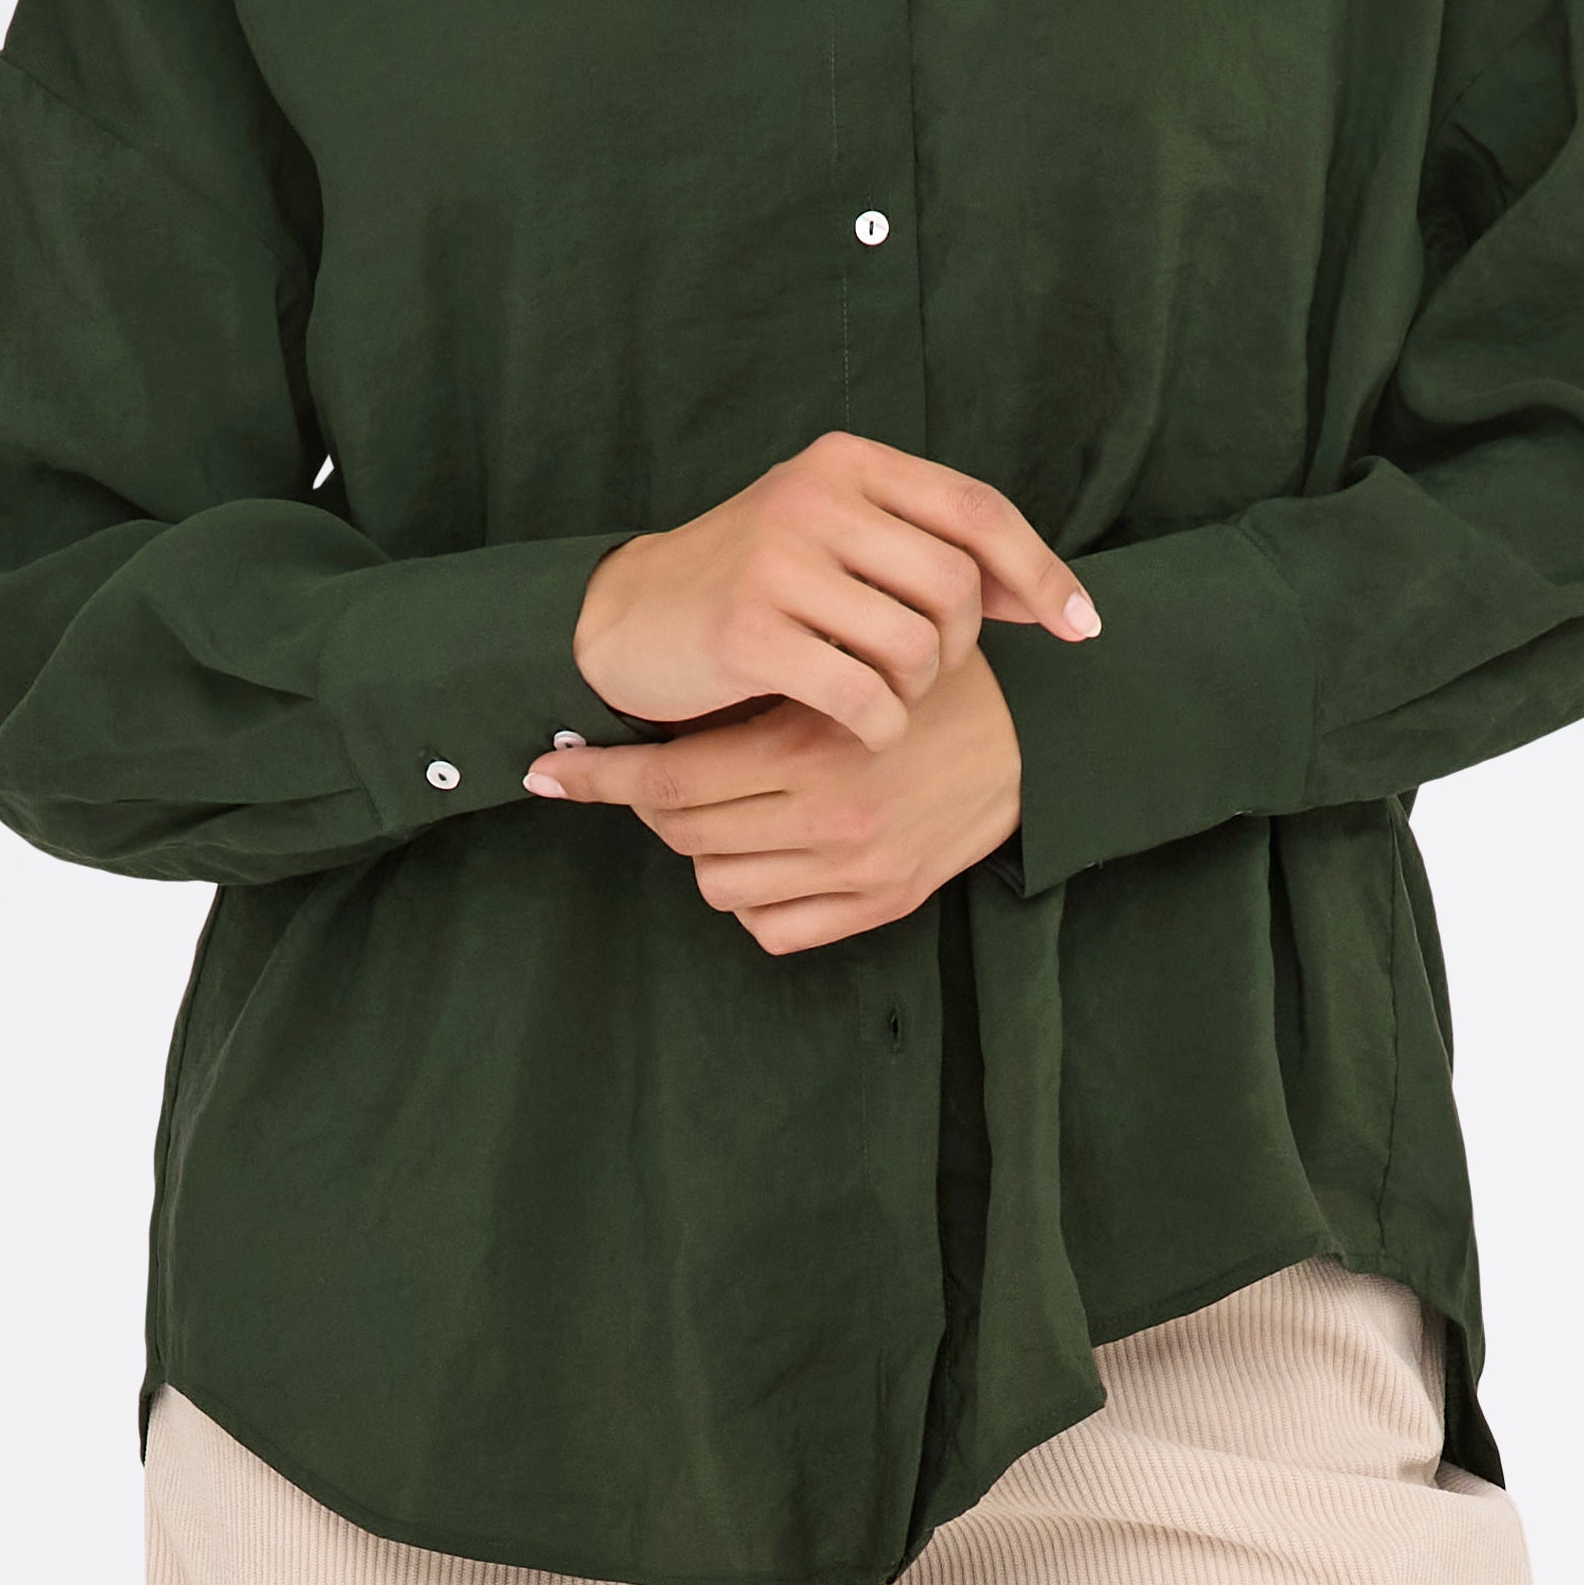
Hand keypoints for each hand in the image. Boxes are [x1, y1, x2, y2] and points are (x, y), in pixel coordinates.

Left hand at [525, 641, 1025, 952]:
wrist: (1035, 742)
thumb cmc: (930, 680)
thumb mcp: (848, 655)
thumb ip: (769, 673)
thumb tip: (651, 690)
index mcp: (810, 751)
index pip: (668, 780)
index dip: (598, 777)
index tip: (548, 771)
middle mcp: (828, 822)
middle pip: (681, 833)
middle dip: (653, 801)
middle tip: (656, 773)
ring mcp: (854, 873)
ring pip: (717, 885)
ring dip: (706, 848)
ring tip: (728, 810)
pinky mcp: (879, 906)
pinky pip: (772, 930)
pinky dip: (755, 899)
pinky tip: (771, 856)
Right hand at [572, 430, 1093, 748]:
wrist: (630, 618)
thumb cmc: (755, 585)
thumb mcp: (838, 540)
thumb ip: (928, 551)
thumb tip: (1050, 601)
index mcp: (847, 463)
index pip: (977, 509)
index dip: (1040, 571)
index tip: (1080, 627)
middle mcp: (815, 495)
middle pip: (957, 585)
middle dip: (961, 648)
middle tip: (927, 674)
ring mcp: (778, 559)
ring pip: (916, 645)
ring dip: (917, 692)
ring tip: (883, 695)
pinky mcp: (749, 630)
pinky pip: (863, 696)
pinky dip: (879, 728)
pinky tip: (860, 729)